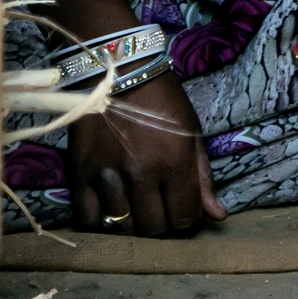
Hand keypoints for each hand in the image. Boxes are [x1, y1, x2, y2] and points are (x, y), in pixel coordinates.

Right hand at [68, 68, 226, 236]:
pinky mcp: (80, 173)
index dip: (187, 221)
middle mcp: (142, 173)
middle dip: (162, 224)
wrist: (118, 70)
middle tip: (160, 208)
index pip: (185, 218)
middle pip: (154, 228)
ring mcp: (108, 176)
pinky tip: (110, 207)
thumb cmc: (162, 99)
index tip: (182, 210)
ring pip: (123, 227)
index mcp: (174, 161)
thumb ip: (202, 177)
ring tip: (136, 208)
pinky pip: (89, 218)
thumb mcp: (192, 131)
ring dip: (132, 224)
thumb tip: (217, 216)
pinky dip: (100, 220)